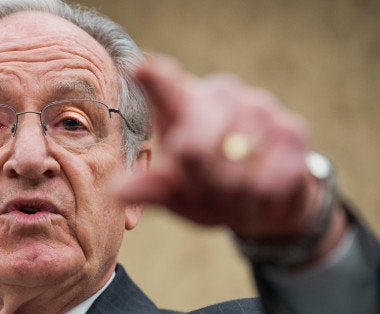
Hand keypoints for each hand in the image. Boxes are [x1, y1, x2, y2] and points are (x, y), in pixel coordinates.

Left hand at [117, 55, 326, 240]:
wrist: (264, 202)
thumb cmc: (208, 189)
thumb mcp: (176, 192)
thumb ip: (153, 188)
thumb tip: (117, 191)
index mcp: (182, 106)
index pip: (165, 88)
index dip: (154, 80)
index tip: (140, 68)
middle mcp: (219, 96)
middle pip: (195, 143)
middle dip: (196, 180)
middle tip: (201, 188)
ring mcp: (258, 106)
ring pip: (233, 161)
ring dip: (230, 191)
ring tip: (233, 192)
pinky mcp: (291, 128)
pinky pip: (269, 175)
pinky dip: (260, 196)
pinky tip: (261, 191)